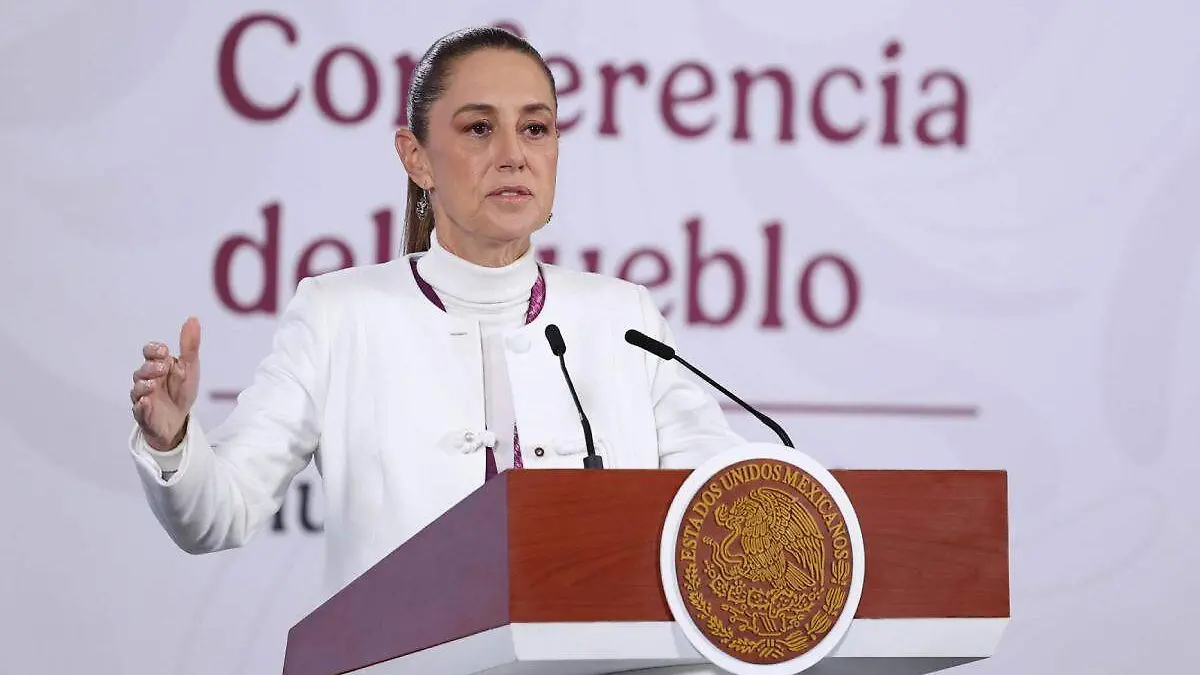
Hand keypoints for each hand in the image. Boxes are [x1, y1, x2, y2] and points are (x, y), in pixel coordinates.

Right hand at [131, 317, 201, 451]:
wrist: (180, 419)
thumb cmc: (181, 390)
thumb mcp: (190, 367)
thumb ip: (189, 345)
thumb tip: (193, 318)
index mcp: (158, 365)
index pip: (149, 351)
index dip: (153, 349)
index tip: (164, 350)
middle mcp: (146, 379)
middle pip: (141, 369)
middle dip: (151, 367)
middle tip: (163, 368)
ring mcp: (143, 397)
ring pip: (137, 389)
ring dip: (144, 385)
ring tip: (153, 384)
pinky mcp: (143, 414)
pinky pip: (138, 410)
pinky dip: (141, 406)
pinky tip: (146, 402)